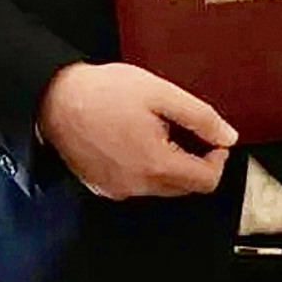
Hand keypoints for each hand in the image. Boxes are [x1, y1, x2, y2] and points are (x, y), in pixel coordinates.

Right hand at [36, 62, 236, 200]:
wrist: (53, 98)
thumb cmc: (104, 91)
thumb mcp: (159, 93)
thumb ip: (199, 117)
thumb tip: (229, 137)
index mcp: (157, 165)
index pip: (207, 180)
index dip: (217, 158)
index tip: (210, 137)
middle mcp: (138, 187)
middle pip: (184, 187)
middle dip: (192, 161)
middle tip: (178, 127)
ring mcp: (117, 190)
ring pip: (160, 187)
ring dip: (167, 165)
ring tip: (150, 130)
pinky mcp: (100, 187)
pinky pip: (135, 185)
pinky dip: (143, 169)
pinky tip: (129, 141)